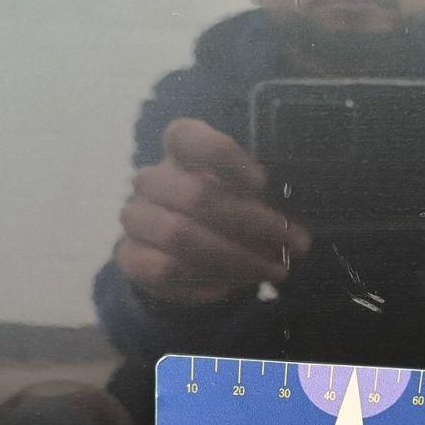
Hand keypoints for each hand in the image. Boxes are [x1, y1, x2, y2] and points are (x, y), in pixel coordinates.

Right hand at [117, 118, 310, 304]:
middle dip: (253, 223)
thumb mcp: (245, 197)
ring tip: (274, 270)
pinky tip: (234, 286)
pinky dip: (206, 280)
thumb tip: (288, 230)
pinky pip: (168, 270)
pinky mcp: (130, 257)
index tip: (262, 184)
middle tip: (294, 243)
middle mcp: (152, 180)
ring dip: (236, 258)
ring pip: (182, 236)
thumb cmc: (224, 214)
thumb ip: (259, 201)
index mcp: (179, 151)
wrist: (178, 255)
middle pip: (197, 195)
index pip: (190, 138)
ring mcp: (136, 218)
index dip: (229, 160)